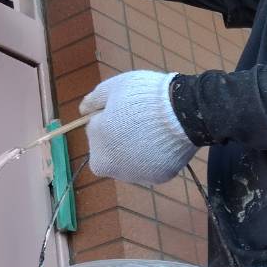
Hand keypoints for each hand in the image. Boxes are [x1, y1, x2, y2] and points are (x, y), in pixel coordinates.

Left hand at [79, 70, 195, 185]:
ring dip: (135, 149)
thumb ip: (93, 101)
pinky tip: (163, 141)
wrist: (183, 111)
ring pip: (130, 161)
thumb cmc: (142, 95)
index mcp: (97, 149)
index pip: (96, 132)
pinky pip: (151, 166)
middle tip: (137, 120)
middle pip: (110, 151)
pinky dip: (154, 156)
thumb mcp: (111, 88)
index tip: (123, 109)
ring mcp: (137, 175)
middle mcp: (113, 168)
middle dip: (118, 138)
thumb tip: (83, 111)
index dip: (107, 118)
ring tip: (151, 129)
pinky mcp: (158, 178)